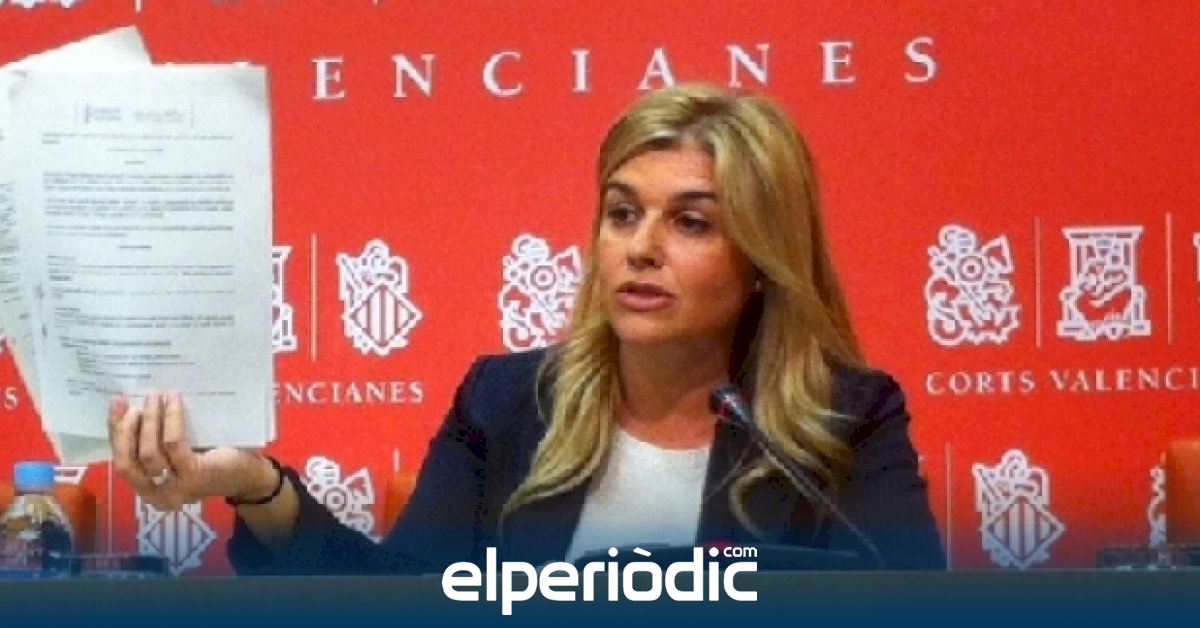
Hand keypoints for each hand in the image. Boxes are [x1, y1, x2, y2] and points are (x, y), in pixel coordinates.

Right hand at [107, 391, 275, 510]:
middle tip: (133, 401)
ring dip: (150, 420)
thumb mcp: (177, 451)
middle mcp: (157, 494)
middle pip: (126, 462)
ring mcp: (175, 488)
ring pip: (148, 453)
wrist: (249, 473)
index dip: (115, 433)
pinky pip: (173, 445)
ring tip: (156, 396)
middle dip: (125, 429)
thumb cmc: (211, 457)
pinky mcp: (194, 475)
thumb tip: (135, 404)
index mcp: (148, 489)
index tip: (117, 404)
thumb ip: (155, 439)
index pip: (122, 463)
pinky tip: (174, 401)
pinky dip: (171, 420)